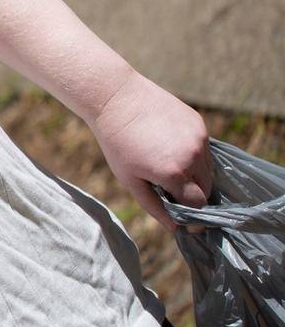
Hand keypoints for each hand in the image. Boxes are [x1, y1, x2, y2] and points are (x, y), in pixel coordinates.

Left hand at [89, 70, 214, 234]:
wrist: (117, 98)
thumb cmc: (117, 143)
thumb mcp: (130, 179)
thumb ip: (155, 206)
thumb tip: (176, 228)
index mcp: (173, 172)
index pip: (197, 204)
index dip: (192, 215)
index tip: (187, 221)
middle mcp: (192, 156)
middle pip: (206, 188)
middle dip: (193, 195)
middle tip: (173, 192)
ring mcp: (199, 138)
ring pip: (208, 168)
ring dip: (195, 175)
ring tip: (170, 168)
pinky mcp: (199, 123)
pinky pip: (205, 149)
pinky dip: (194, 155)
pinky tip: (172, 149)